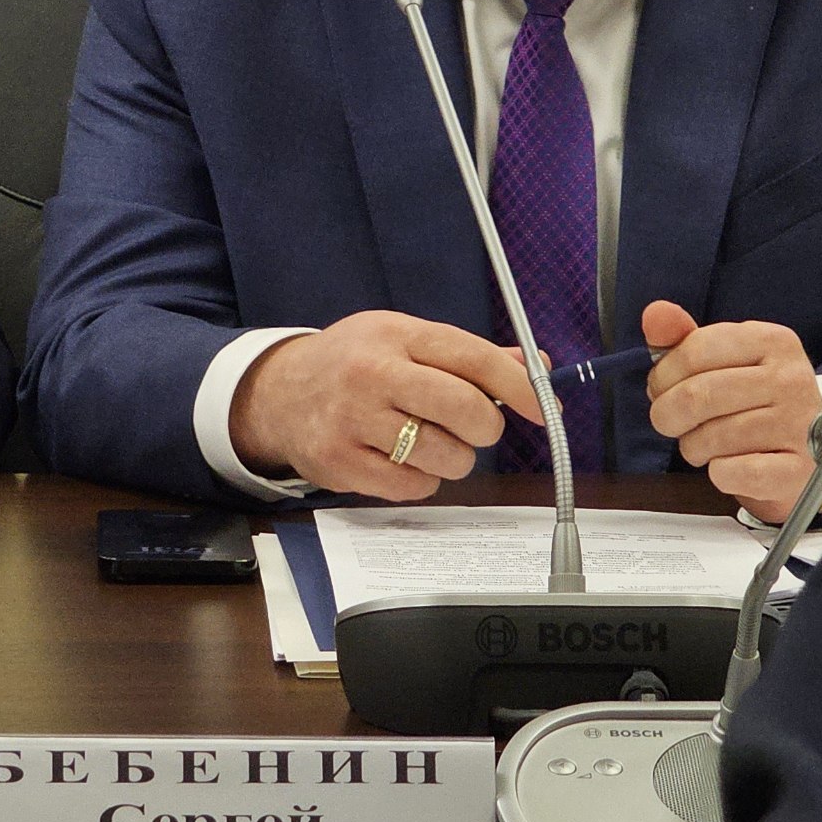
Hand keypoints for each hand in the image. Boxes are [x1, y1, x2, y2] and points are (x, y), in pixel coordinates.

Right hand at [228, 310, 539, 500]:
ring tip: (428, 441)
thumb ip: (466, 355)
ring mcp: (353, 421)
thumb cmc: (352, 363)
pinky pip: (413, 486)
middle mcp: (372, 374)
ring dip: (453, 457)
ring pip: (445, 456)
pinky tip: (400, 459)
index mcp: (394, 335)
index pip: (473, 358)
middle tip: (474, 426)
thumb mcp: (402, 339)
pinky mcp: (340, 462)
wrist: (276, 393)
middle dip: (485, 426)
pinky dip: (420, 480)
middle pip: (464, 409)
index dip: (520, 385)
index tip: (545, 407)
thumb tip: (536, 366)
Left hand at [642, 300, 821, 519]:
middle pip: (697, 395)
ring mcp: (799, 426)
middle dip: (668, 414)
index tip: (660, 388)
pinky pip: (731, 473)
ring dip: (693, 447)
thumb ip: (682, 337)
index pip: (696, 350)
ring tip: (705, 443)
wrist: (805, 449)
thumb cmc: (752, 399)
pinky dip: (717, 473)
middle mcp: (791, 379)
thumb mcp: (723, 359)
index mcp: (772, 341)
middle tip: (672, 421)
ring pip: (711, 438)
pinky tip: (728, 465)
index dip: (663, 374)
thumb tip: (654, 313)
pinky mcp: (798, 470)